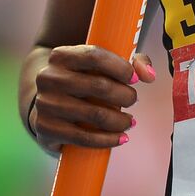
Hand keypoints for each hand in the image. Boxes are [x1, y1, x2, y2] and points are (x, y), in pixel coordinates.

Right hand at [29, 46, 154, 152]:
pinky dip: (108, 140)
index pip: (94, 56)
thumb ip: (132, 62)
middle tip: (133, 100)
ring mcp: (45, 103)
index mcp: (61, 55)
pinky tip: (121, 138)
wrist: (45, 102)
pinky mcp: (45, 128)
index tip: (134, 79)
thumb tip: (149, 75)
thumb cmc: (81, 80)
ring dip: (120, 120)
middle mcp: (48, 77)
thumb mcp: (101, 65)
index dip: (120, 67)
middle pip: (98, 86)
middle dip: (125, 95)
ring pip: (94, 114)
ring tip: (130, 121)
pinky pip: (83, 138)